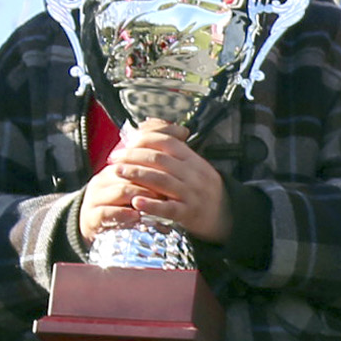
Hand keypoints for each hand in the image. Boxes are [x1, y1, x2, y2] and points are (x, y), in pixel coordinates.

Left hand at [86, 121, 229, 240]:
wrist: (226, 213)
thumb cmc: (201, 186)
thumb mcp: (192, 163)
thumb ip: (171, 147)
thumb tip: (144, 126)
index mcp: (192, 159)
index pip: (166, 141)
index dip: (143, 140)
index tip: (124, 144)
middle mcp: (193, 174)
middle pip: (160, 159)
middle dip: (133, 157)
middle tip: (115, 159)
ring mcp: (191, 194)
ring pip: (162, 181)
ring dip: (137, 175)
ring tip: (118, 173)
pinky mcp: (189, 214)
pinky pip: (169, 209)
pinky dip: (152, 205)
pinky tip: (136, 202)